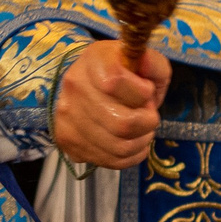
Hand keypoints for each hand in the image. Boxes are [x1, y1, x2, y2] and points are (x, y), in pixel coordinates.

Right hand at [50, 40, 170, 169]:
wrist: (92, 85)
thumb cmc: (124, 72)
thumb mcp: (145, 61)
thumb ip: (153, 63)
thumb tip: (144, 65)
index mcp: (93, 60)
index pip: (115, 82)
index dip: (142, 92)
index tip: (146, 91)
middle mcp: (74, 87)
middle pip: (122, 123)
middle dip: (147, 122)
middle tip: (148, 115)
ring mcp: (67, 117)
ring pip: (119, 147)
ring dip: (142, 141)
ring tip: (142, 129)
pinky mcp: (68, 141)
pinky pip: (109, 161)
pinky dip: (131, 156)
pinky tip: (133, 142)